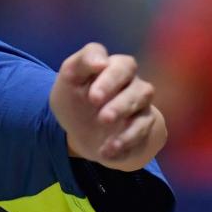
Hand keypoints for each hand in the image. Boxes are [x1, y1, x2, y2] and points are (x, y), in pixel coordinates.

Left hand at [50, 43, 167, 171]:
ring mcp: (140, 103)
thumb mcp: (67, 82)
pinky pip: (143, 129)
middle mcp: (131, 82)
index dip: (107, 76)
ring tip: (102, 122)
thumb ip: (78, 65)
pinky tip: (107, 150)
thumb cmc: (74, 99)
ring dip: (122, 110)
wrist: (81, 132)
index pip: (118, 63)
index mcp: (112, 67)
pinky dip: (126, 139)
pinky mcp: (144, 125)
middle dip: (116, 92)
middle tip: (95, 103)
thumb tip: (101, 61)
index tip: (92, 92)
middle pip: (133, 79)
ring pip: (141, 99)